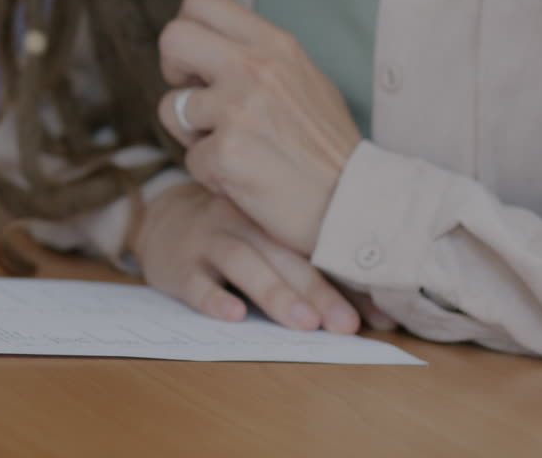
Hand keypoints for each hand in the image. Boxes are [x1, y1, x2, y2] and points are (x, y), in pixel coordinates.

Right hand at [137, 183, 361, 333]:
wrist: (160, 219)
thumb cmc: (230, 234)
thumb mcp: (265, 234)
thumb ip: (306, 262)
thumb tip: (374, 309)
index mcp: (271, 218)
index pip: (314, 249)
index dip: (348, 282)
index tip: (380, 315)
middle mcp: (243, 223)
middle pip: (285, 256)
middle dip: (320, 291)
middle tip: (347, 324)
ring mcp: (209, 241)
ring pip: (244, 264)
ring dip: (276, 294)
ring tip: (304, 324)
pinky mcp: (179, 265)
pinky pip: (196, 281)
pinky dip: (214, 298)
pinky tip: (233, 316)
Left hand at [156, 0, 361, 255]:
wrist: (354, 200)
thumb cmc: (327, 147)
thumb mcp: (304, 79)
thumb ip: (259, 58)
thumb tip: (211, 46)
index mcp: (274, 44)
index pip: (200, 1)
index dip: (187, 31)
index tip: (199, 63)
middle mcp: (254, 68)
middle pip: (172, 38)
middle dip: (171, 70)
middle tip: (193, 97)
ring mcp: (237, 109)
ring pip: (171, 106)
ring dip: (192, 134)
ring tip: (231, 149)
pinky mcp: (226, 152)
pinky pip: (190, 158)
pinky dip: (211, 175)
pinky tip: (245, 179)